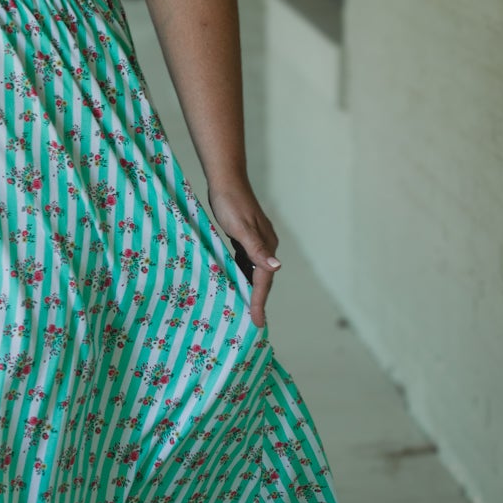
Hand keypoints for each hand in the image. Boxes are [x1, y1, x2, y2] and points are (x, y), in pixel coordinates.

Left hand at [206, 179, 281, 328]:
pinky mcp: (246, 237)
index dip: (259, 301)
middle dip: (258, 300)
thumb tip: (277, 267)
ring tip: (247, 308)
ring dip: (252, 289)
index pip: (263, 280)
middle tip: (254, 322)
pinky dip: (244, 276)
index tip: (256, 321)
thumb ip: (256, 248)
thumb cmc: (230, 202)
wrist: (226, 180)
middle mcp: (266, 244)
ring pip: (255, 271)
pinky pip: (247, 263)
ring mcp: (256, 241)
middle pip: (262, 278)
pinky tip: (238, 283)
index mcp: (266, 244)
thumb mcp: (240, 227)